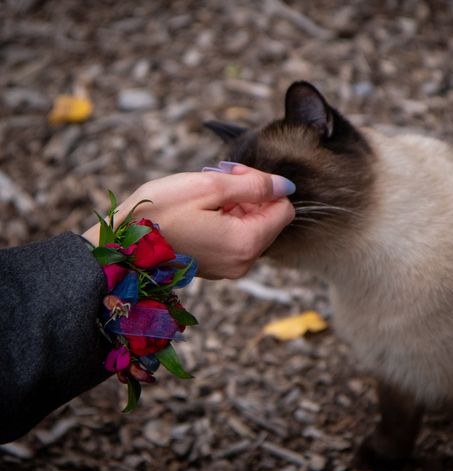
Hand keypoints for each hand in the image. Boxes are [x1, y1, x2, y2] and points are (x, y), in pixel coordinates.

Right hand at [83, 164, 295, 278]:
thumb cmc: (159, 213)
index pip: (284, 209)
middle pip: (268, 219)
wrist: (119, 246)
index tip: (234, 174)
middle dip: (249, 195)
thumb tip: (286, 186)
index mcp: (246, 243)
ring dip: (235, 205)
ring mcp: (229, 268)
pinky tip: (198, 211)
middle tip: (217, 178)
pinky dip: (224, 220)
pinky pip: (233, 239)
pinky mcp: (215, 267)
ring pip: (250, 227)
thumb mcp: (209, 187)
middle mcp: (243, 262)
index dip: (265, 186)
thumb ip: (254, 185)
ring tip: (203, 195)